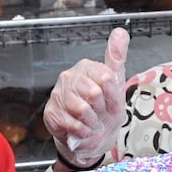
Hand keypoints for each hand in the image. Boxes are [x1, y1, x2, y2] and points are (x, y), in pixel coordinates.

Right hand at [44, 27, 128, 167]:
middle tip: (100, 113)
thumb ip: (117, 59)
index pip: (105, 77)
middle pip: (94, 93)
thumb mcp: (118, 87)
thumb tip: (120, 32)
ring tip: (92, 122)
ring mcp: (57, 94)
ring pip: (82, 109)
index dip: (112, 95)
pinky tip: (83, 129)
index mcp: (86, 68)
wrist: (92, 138)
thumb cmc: (104, 112)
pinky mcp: (50, 113)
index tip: (110, 100)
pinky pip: (71, 123)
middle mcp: (69, 77)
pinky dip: (82, 131)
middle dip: (101, 109)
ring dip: (92, 122)